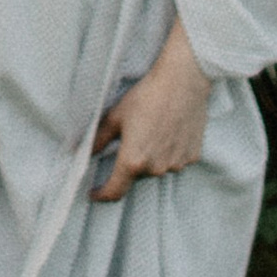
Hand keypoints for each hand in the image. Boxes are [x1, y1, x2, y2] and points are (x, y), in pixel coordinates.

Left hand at [92, 19, 210, 201]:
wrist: (183, 81)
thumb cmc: (147, 96)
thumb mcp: (116, 115)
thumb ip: (99, 139)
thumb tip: (84, 152)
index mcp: (133, 161)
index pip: (115, 191)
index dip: (102, 195)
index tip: (94, 193)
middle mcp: (156, 168)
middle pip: (137, 175)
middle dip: (130, 163)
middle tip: (131, 138)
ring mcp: (176, 164)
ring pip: (157, 168)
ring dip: (151, 157)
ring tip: (152, 130)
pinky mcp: (192, 156)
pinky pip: (174, 160)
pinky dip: (169, 152)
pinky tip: (168, 131)